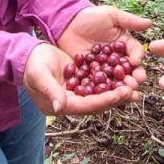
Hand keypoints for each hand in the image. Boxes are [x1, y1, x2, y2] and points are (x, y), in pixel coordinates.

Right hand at [23, 42, 137, 115]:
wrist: (28, 55)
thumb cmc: (32, 64)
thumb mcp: (40, 75)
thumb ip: (51, 90)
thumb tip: (61, 107)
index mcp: (60, 105)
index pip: (86, 106)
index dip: (104, 101)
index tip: (120, 94)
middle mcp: (70, 103)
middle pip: (97, 103)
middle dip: (115, 98)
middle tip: (134, 91)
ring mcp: (76, 94)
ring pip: (100, 95)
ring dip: (117, 92)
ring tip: (135, 87)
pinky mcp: (80, 83)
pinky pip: (98, 85)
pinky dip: (111, 82)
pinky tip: (125, 75)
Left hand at [57, 5, 151, 88]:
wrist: (66, 23)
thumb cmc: (90, 16)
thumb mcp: (111, 15)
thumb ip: (130, 21)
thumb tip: (150, 23)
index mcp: (125, 46)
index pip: (135, 54)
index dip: (137, 58)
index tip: (136, 63)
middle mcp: (117, 60)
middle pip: (128, 71)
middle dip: (133, 78)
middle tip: (134, 83)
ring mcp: (104, 70)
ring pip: (115, 81)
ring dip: (120, 88)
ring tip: (124, 93)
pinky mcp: (90, 76)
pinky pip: (97, 84)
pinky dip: (102, 91)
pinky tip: (105, 97)